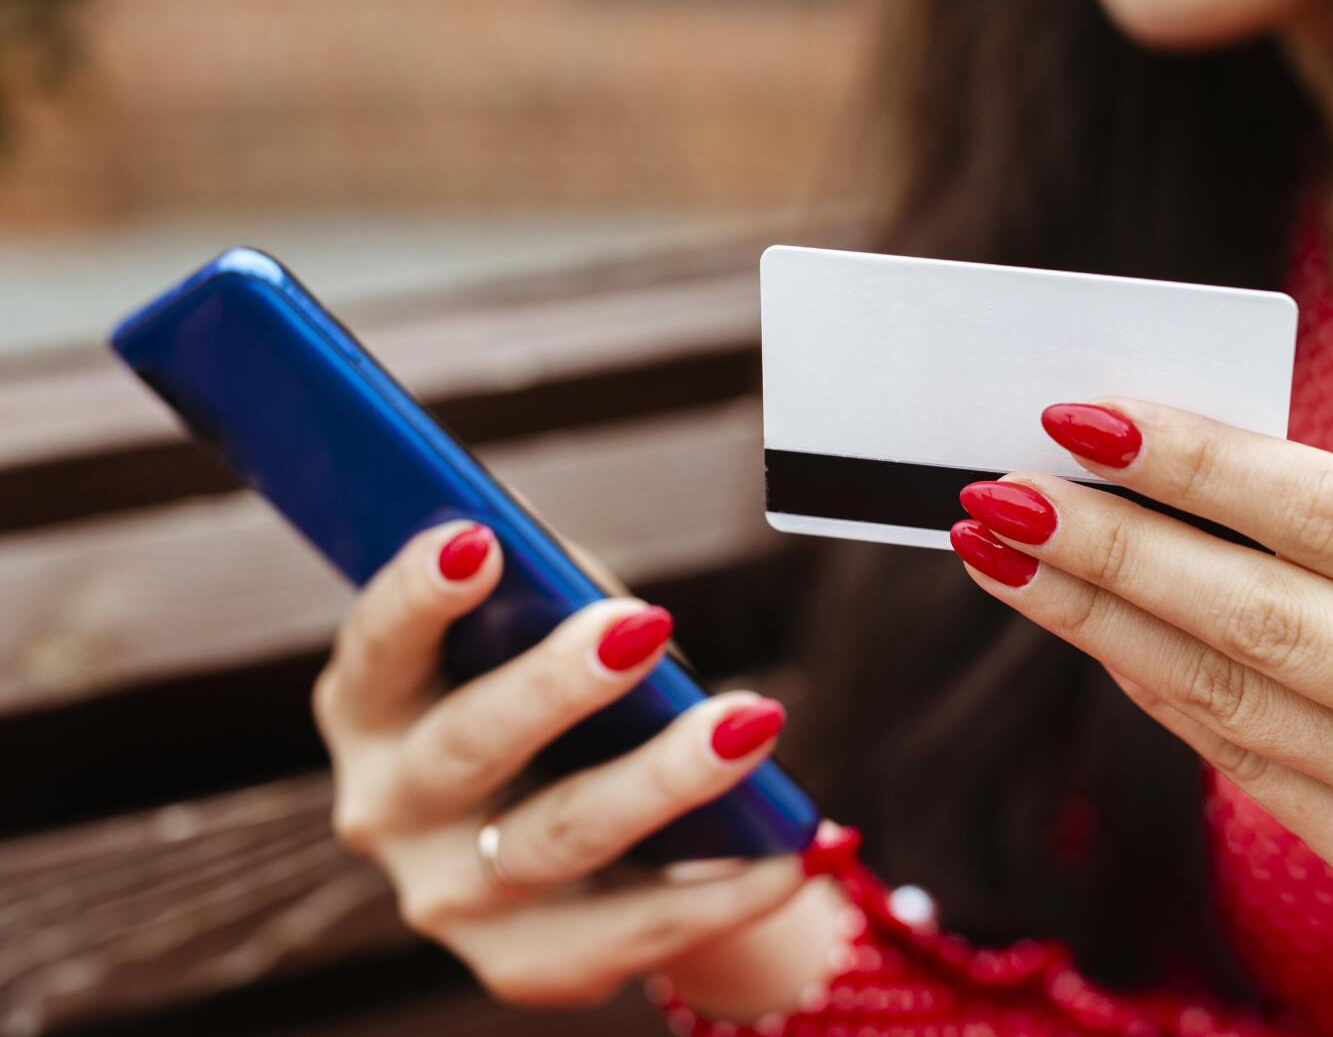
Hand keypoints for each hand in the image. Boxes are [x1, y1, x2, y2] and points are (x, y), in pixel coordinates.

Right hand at [314, 520, 835, 1013]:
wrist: (598, 847)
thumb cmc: (565, 700)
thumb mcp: (541, 638)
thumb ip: (552, 602)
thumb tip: (605, 596)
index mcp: (372, 708)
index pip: (378, 646)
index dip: (417, 594)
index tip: (480, 539)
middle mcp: (388, 810)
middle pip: (468, 746)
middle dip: (557, 683)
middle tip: (646, 624)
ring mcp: (450, 899)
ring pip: (562, 836)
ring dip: (665, 777)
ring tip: (751, 723)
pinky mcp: (525, 965)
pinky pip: (633, 928)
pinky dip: (719, 891)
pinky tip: (787, 853)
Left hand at [952, 401, 1332, 1036]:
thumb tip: (1196, 485)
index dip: (1200, 466)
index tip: (1084, 418)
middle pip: (1259, 615)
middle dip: (1110, 546)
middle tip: (998, 491)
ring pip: (1227, 696)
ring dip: (1096, 620)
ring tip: (1001, 554)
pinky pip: (1242, 762)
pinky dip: (1154, 687)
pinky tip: (1087, 629)